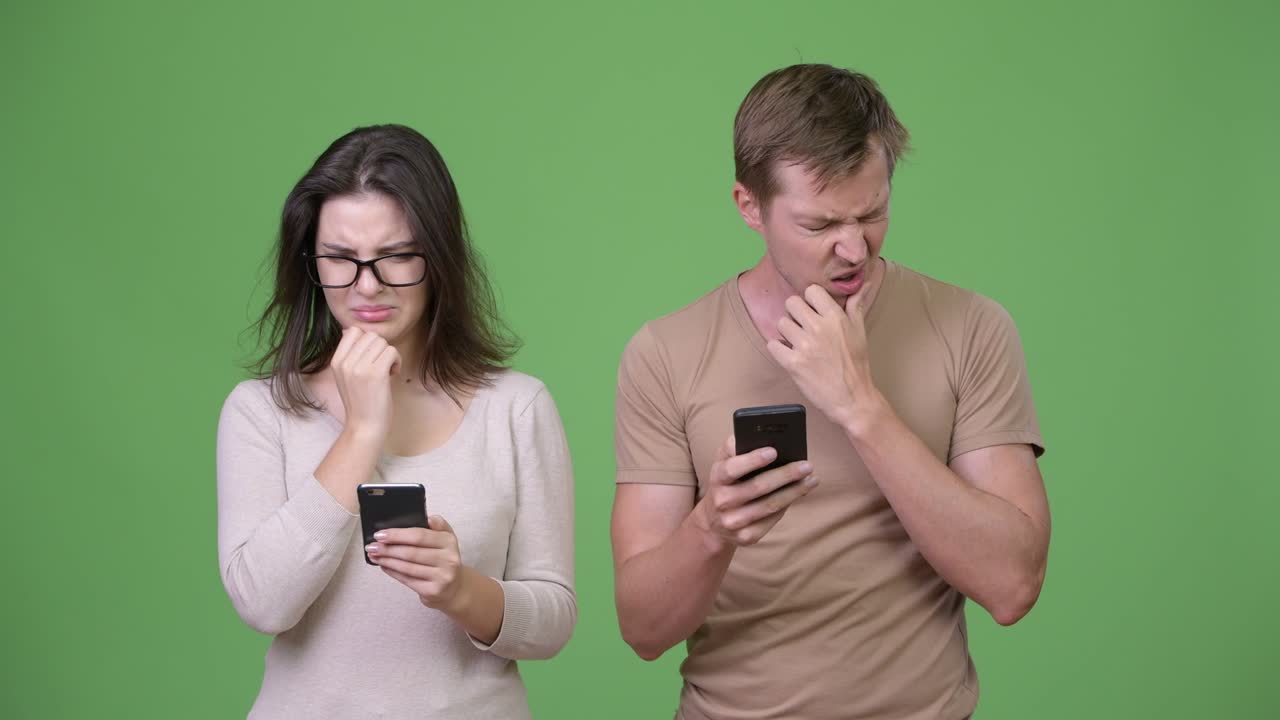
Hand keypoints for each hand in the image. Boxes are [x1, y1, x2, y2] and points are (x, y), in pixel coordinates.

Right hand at [330, 326, 400, 438]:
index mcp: (336, 361)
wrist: (365, 426)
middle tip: (381, 366)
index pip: (353, 331)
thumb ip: (349, 355)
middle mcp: (345, 362)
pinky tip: (393, 374)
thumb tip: (351, 330)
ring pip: (383, 343)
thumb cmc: (361, 402)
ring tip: (387, 372)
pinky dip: (397, 361)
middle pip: (371, 336)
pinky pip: (392, 352)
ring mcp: (359, 368)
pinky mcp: (375, 374)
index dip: (368, 341)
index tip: (372, 357)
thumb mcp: (346, 376)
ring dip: (390, 355)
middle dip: (381, 349)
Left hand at [366, 515, 467, 610]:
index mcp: (449, 542)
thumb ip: (438, 525)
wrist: (455, 588)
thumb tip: (428, 518)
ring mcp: (441, 577)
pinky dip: (392, 572)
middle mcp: (448, 560)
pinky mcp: (432, 591)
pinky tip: (384, 566)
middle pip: (411, 552)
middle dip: (388, 549)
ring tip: (374, 555)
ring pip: (407, 567)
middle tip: (372, 546)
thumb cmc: (444, 560)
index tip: (381, 534)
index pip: (420, 536)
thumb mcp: (447, 539)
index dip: (397, 535)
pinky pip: (407, 580)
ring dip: (387, 560)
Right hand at [692, 435, 817, 549]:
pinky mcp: (746, 537)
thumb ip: (734, 446)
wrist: (713, 520)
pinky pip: (772, 520)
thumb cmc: (726, 481)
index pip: (732, 468)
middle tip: (807, 465)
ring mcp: (733, 522)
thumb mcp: (723, 461)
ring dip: (794, 491)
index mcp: (717, 478)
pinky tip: (800, 493)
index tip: (774, 451)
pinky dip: (788, 505)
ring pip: (770, 506)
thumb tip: (758, 435)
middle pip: (757, 487)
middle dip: (785, 475)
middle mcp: (722, 501)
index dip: (753, 460)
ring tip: (812, 479)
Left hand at [766, 284, 878, 428]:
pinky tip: (790, 354)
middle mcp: (818, 328)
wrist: (852, 398)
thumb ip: (856, 305)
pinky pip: (773, 344)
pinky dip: (778, 349)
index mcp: (835, 317)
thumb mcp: (860, 331)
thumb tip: (863, 283)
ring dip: (787, 332)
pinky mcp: (792, 363)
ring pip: (781, 323)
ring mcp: (804, 346)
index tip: (814, 311)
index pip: (811, 290)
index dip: (810, 300)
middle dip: (796, 314)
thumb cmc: (856, 365)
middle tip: (803, 327)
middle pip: (791, 303)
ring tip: (798, 343)